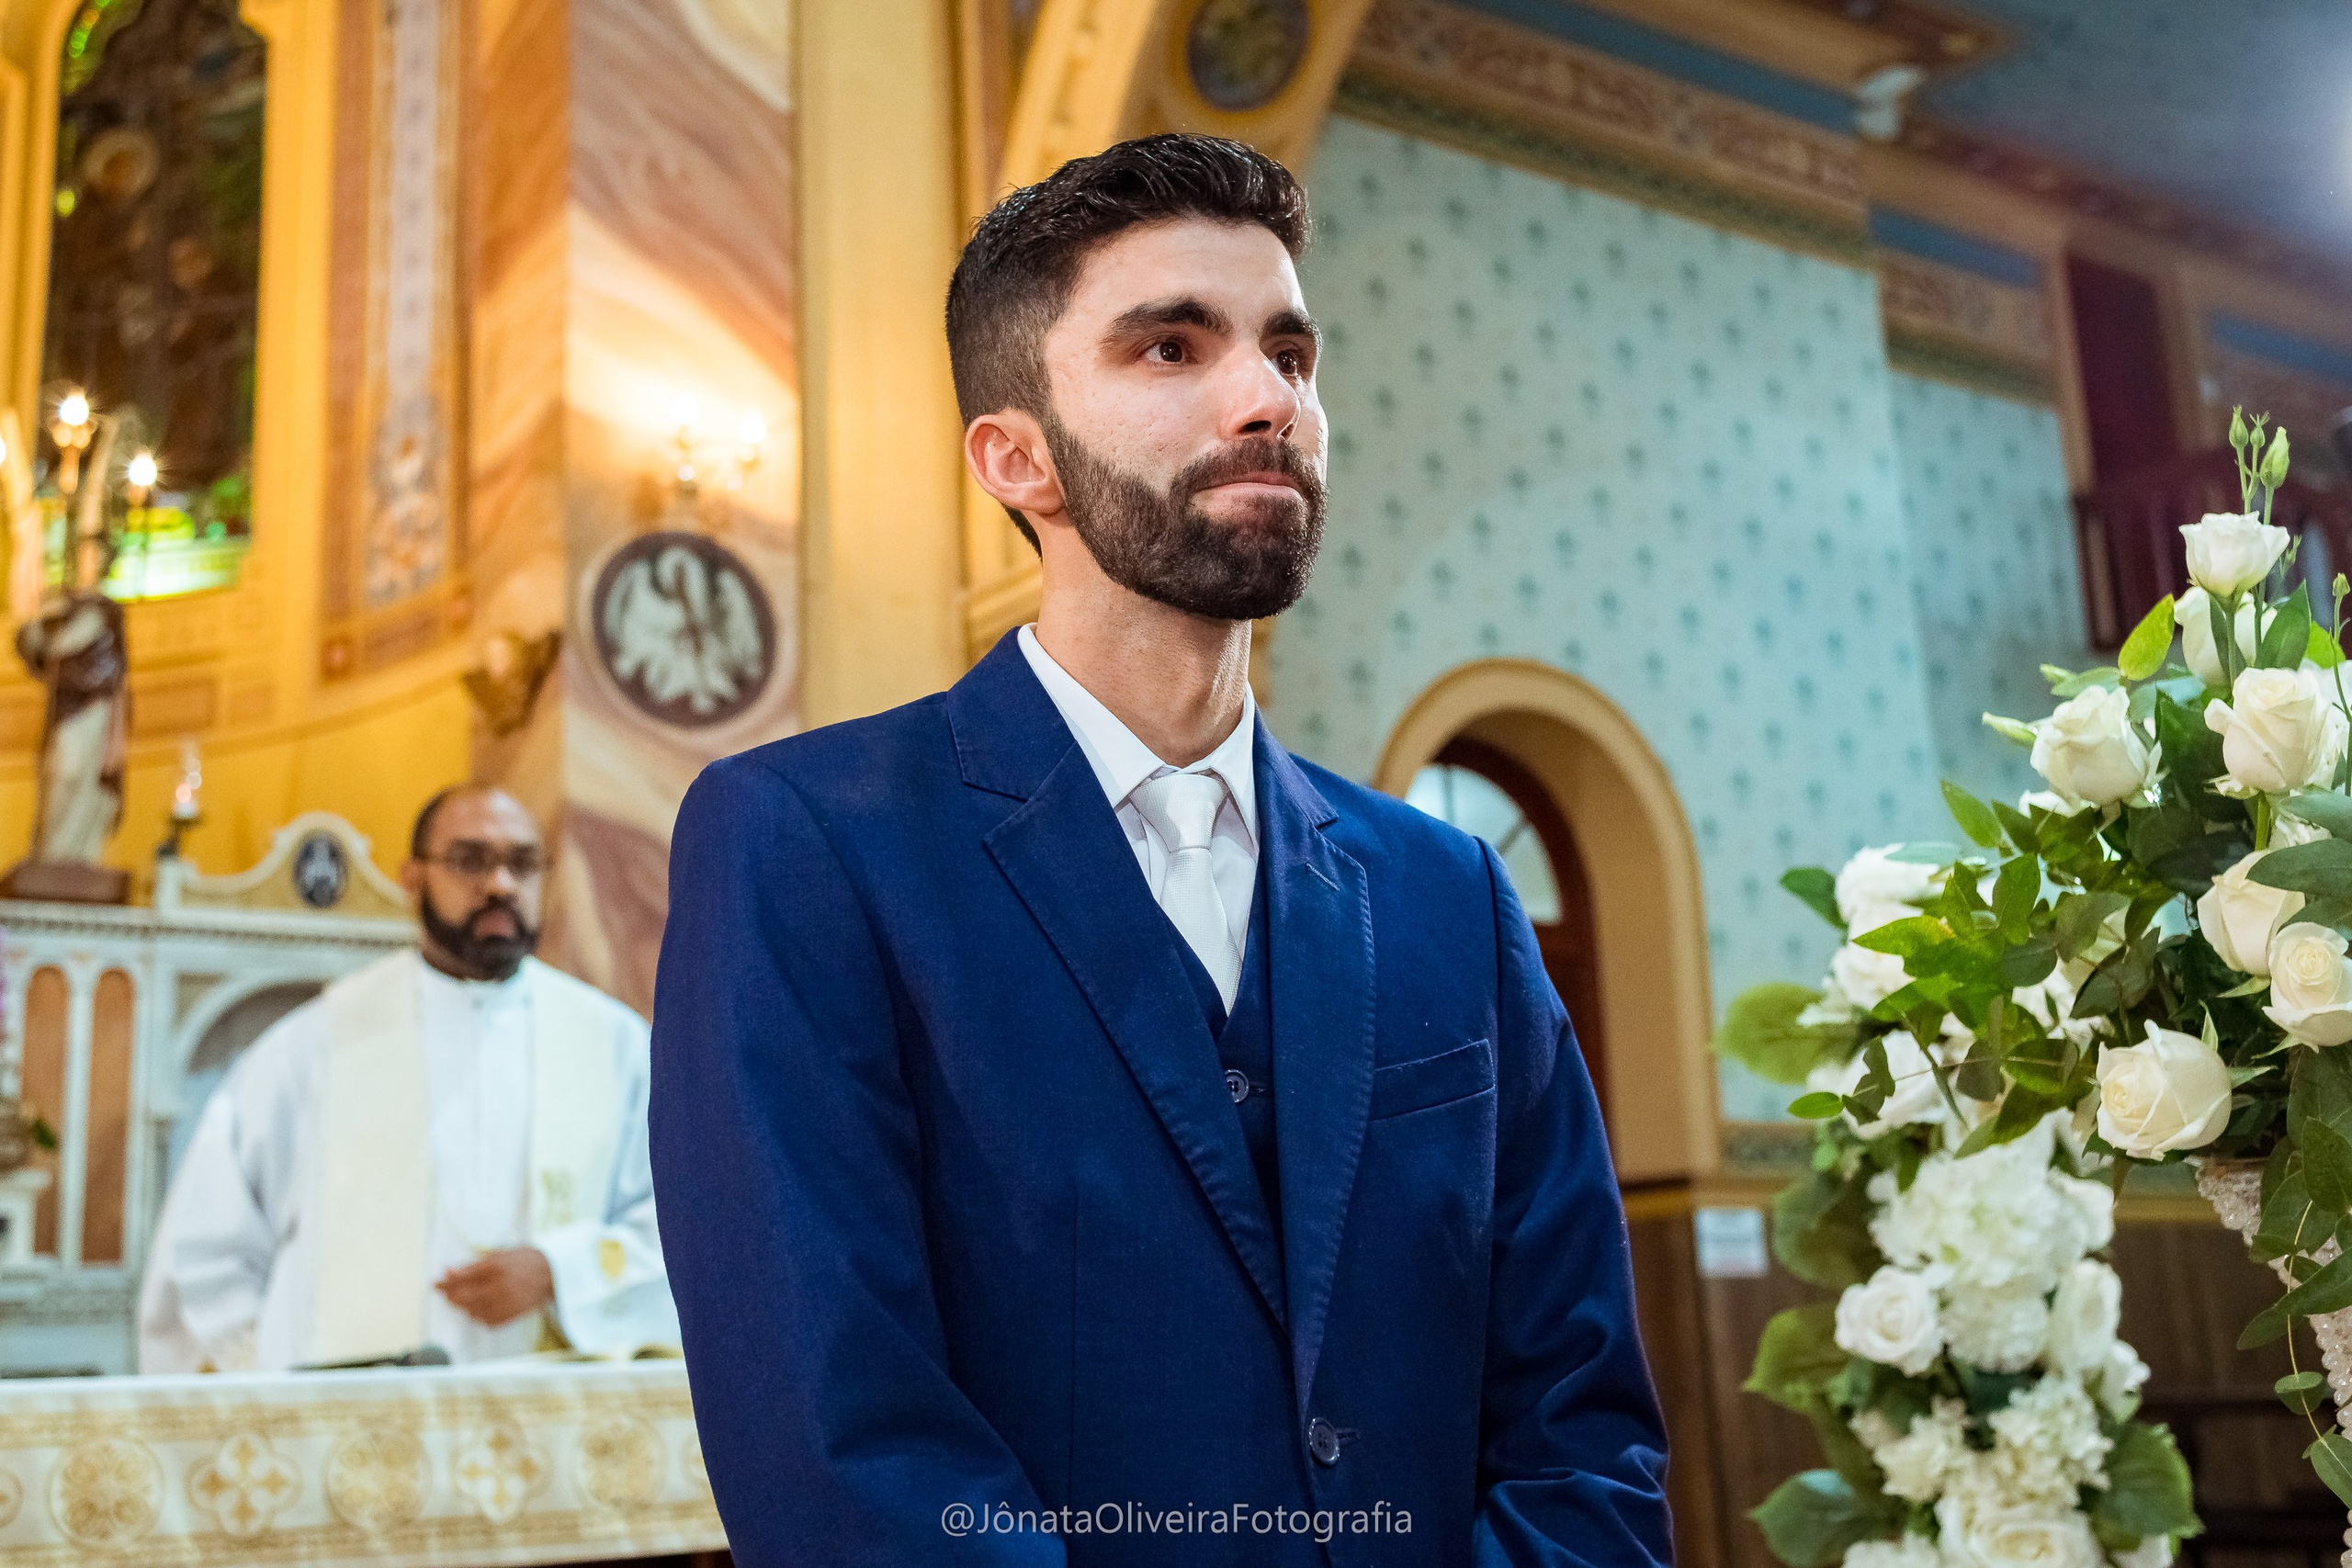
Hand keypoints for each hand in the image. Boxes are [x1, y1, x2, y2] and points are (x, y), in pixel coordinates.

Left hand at [435, 1247, 554, 1327]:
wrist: (553, 1273)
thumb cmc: (525, 1259)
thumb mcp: (499, 1254)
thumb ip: (474, 1264)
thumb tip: (450, 1271)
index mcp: (495, 1267)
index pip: (461, 1278)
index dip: (445, 1282)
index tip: (436, 1284)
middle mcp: (499, 1287)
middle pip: (464, 1297)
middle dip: (450, 1296)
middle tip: (445, 1293)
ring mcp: (505, 1303)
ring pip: (473, 1311)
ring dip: (463, 1307)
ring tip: (462, 1300)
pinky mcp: (512, 1314)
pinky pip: (487, 1322)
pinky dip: (478, 1317)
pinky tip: (478, 1310)